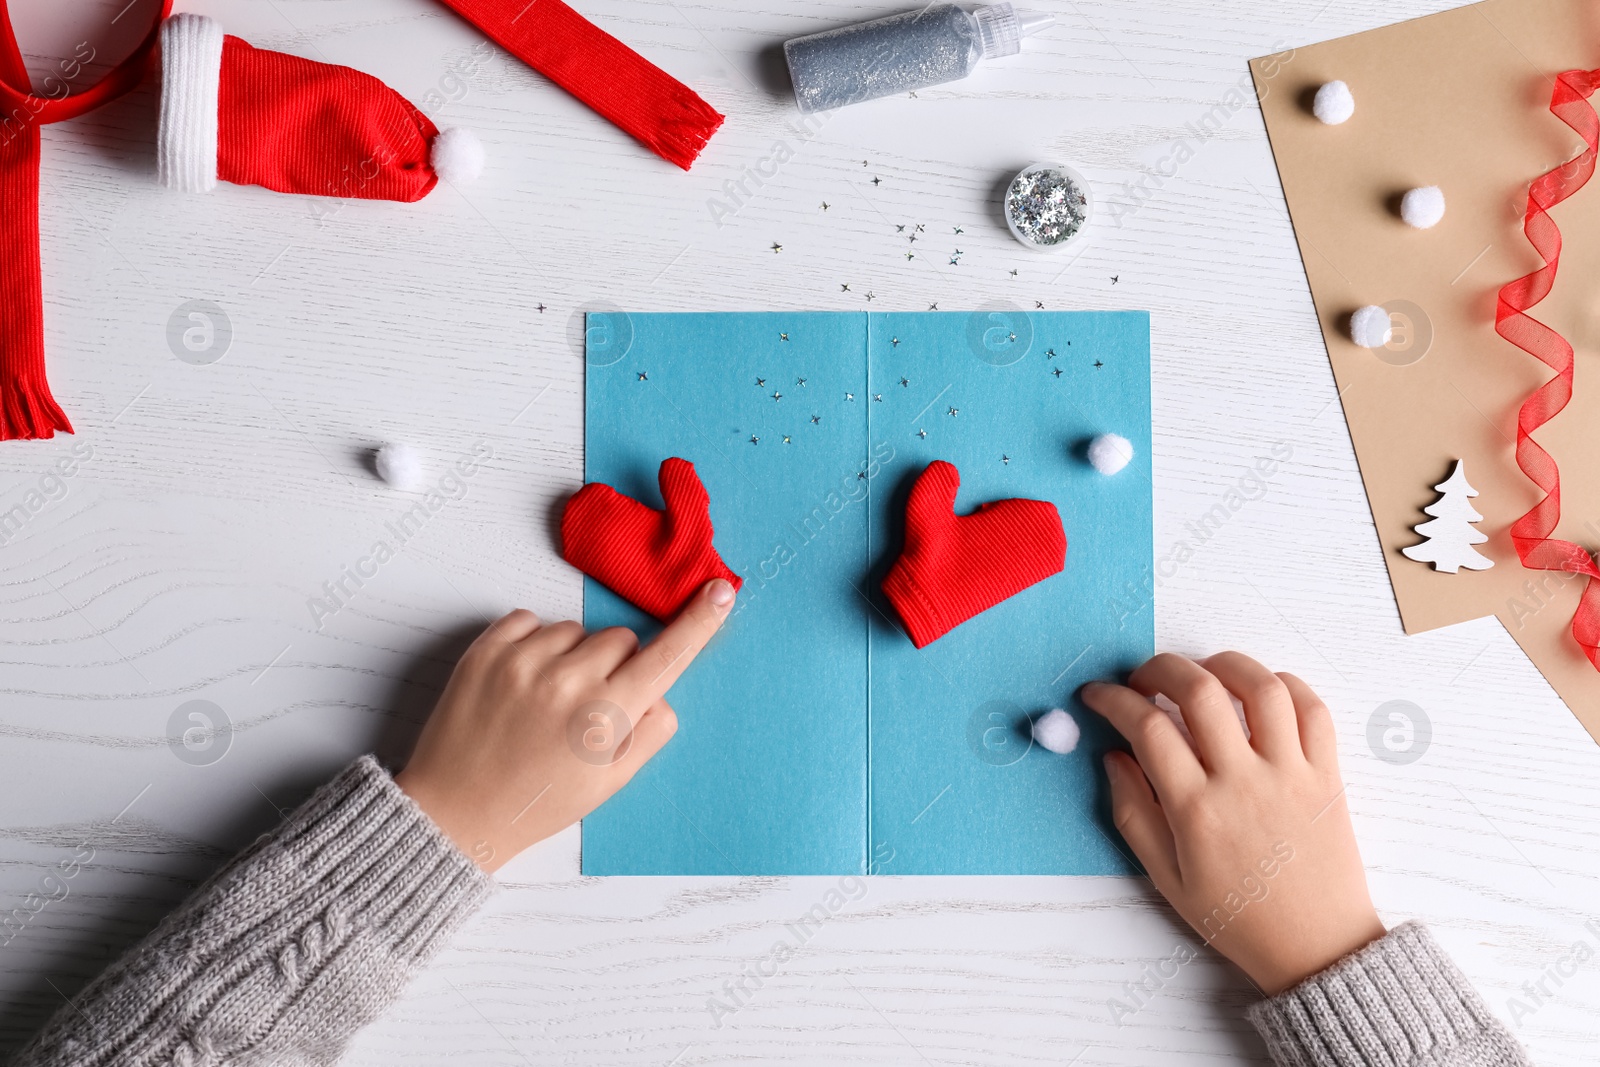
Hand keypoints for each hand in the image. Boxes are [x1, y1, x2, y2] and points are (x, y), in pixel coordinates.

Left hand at [396, 579, 735, 871]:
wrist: (455, 812)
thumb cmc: (538, 802)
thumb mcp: (609, 783)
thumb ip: (648, 732)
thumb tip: (661, 691)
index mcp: (604, 718)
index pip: (666, 657)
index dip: (699, 623)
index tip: (722, 591)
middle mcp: (567, 681)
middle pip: (620, 639)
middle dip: (616, 664)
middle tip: (588, 707)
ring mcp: (523, 661)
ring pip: (576, 629)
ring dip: (572, 654)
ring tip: (546, 700)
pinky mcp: (486, 650)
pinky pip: (530, 619)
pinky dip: (534, 642)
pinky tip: (523, 682)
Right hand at [1082, 652, 1384, 994]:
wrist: (1316, 947)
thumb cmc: (1237, 917)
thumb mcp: (1167, 879)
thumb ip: (1133, 813)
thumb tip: (1113, 757)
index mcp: (1197, 810)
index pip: (1146, 727)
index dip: (1113, 699)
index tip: (1098, 695)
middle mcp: (1244, 782)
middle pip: (1199, 690)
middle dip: (1160, 667)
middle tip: (1144, 678)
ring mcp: (1291, 773)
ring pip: (1261, 686)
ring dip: (1223, 663)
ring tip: (1202, 673)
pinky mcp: (1327, 775)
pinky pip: (1313, 709)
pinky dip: (1285, 684)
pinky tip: (1258, 692)